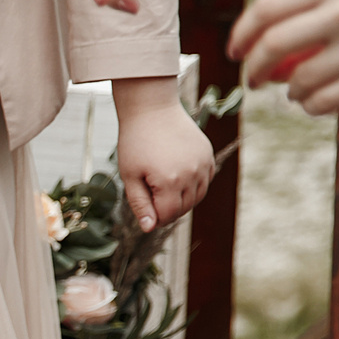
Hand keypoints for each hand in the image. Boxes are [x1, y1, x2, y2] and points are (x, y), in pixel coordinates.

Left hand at [113, 92, 214, 232]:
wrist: (152, 110)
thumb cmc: (135, 143)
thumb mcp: (130, 175)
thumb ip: (140, 204)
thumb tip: (149, 228)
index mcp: (169, 181)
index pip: (168, 215)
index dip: (155, 219)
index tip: (145, 210)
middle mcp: (191, 174)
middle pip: (184, 208)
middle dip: (168, 210)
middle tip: (151, 198)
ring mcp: (203, 164)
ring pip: (197, 196)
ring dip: (182, 200)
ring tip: (162, 188)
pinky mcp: (208, 156)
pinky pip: (205, 181)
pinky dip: (194, 186)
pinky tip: (177, 177)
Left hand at [233, 0, 338, 114]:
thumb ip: (310, 12)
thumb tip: (253, 48)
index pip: (267, 8)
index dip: (241, 34)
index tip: (235, 51)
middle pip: (271, 45)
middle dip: (254, 69)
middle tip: (255, 80)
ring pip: (294, 81)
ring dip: (291, 91)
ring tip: (305, 88)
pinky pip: (317, 103)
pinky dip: (312, 106)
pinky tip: (326, 98)